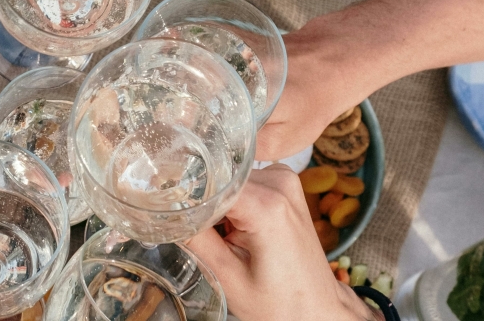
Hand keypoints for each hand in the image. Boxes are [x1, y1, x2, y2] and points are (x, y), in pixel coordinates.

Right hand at [185, 165, 380, 320]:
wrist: (316, 308)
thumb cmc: (279, 302)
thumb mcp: (226, 276)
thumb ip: (195, 237)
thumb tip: (167, 209)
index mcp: (267, 206)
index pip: (209, 178)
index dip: (186, 191)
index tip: (169, 207)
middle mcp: (280, 183)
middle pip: (219, 177)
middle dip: (203, 201)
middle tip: (199, 233)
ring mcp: (285, 179)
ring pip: (229, 178)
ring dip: (220, 202)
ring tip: (224, 235)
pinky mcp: (285, 184)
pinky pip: (244, 181)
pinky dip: (235, 201)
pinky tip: (237, 226)